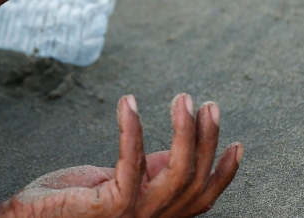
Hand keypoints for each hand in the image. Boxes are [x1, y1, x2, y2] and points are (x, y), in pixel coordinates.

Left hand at [0, 94, 241, 217]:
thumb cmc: (67, 200)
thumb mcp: (116, 184)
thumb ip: (145, 173)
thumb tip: (171, 152)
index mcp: (156, 216)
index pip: (201, 198)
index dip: (223, 174)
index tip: (237, 143)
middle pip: (194, 182)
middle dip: (206, 140)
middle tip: (207, 103)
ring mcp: (132, 217)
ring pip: (176, 174)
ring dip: (184, 132)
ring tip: (182, 98)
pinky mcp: (110, 206)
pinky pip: (131, 164)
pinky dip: (134, 130)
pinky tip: (130, 103)